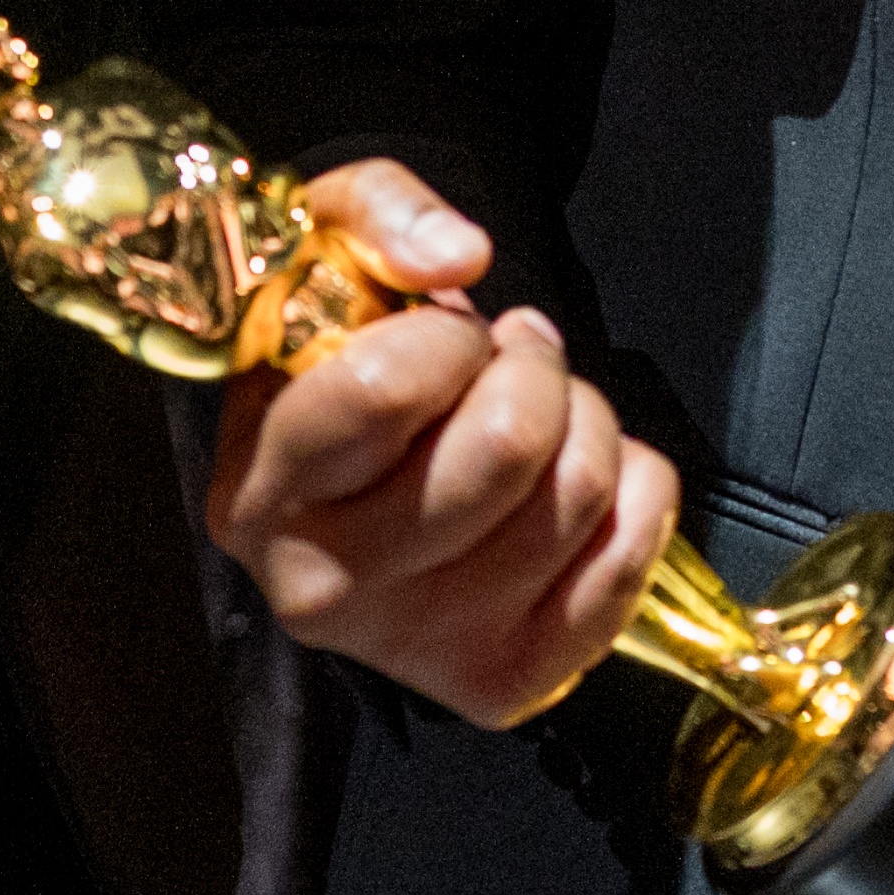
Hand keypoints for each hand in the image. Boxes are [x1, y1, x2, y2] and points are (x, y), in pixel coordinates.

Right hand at [201, 159, 679, 725]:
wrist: (370, 450)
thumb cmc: (348, 343)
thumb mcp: (330, 241)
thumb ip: (382, 211)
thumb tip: (462, 258)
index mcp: (258, 488)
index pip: (387, 388)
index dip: (448, 333)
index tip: (448, 331)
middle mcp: (321, 589)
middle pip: (505, 448)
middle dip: (534, 369)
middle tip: (512, 359)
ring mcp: (412, 650)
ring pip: (576, 496)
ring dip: (585, 422)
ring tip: (540, 413)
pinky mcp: (501, 682)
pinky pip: (631, 559)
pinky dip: (635, 495)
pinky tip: (574, 475)